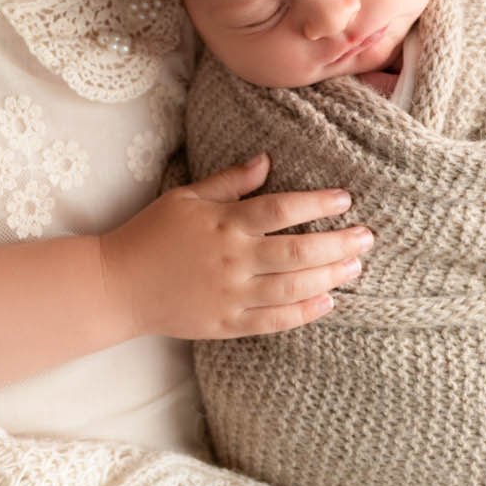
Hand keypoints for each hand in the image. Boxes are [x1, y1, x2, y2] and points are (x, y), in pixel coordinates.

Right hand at [99, 153, 375, 340]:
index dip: (317, 205)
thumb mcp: (186, 197)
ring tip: (355, 267)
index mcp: (224, 224)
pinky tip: (327, 303)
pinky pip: (274, 321)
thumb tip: (266, 160)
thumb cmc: (151, 233)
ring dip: (330, 277)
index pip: (281, 210)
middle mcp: (233, 260)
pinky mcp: (227, 324)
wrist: (118, 284)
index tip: (344, 200)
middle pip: (298, 252)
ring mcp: (231, 296)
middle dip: (338, 244)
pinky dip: (304, 313)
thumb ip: (229, 182)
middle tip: (367, 237)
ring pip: (293, 288)